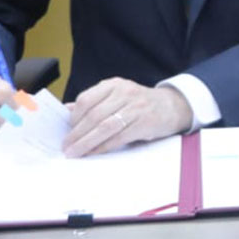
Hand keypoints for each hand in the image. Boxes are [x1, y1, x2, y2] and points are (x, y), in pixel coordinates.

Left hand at [63, 78, 191, 157]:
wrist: (172, 106)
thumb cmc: (138, 103)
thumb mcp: (117, 96)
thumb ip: (95, 102)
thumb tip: (66, 111)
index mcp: (114, 84)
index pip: (86, 99)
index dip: (73, 117)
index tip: (66, 131)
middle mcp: (125, 93)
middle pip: (94, 115)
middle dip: (77, 134)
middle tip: (66, 147)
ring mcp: (136, 107)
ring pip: (105, 127)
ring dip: (87, 142)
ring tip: (75, 153)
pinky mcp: (145, 123)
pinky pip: (119, 137)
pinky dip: (103, 147)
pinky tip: (94, 153)